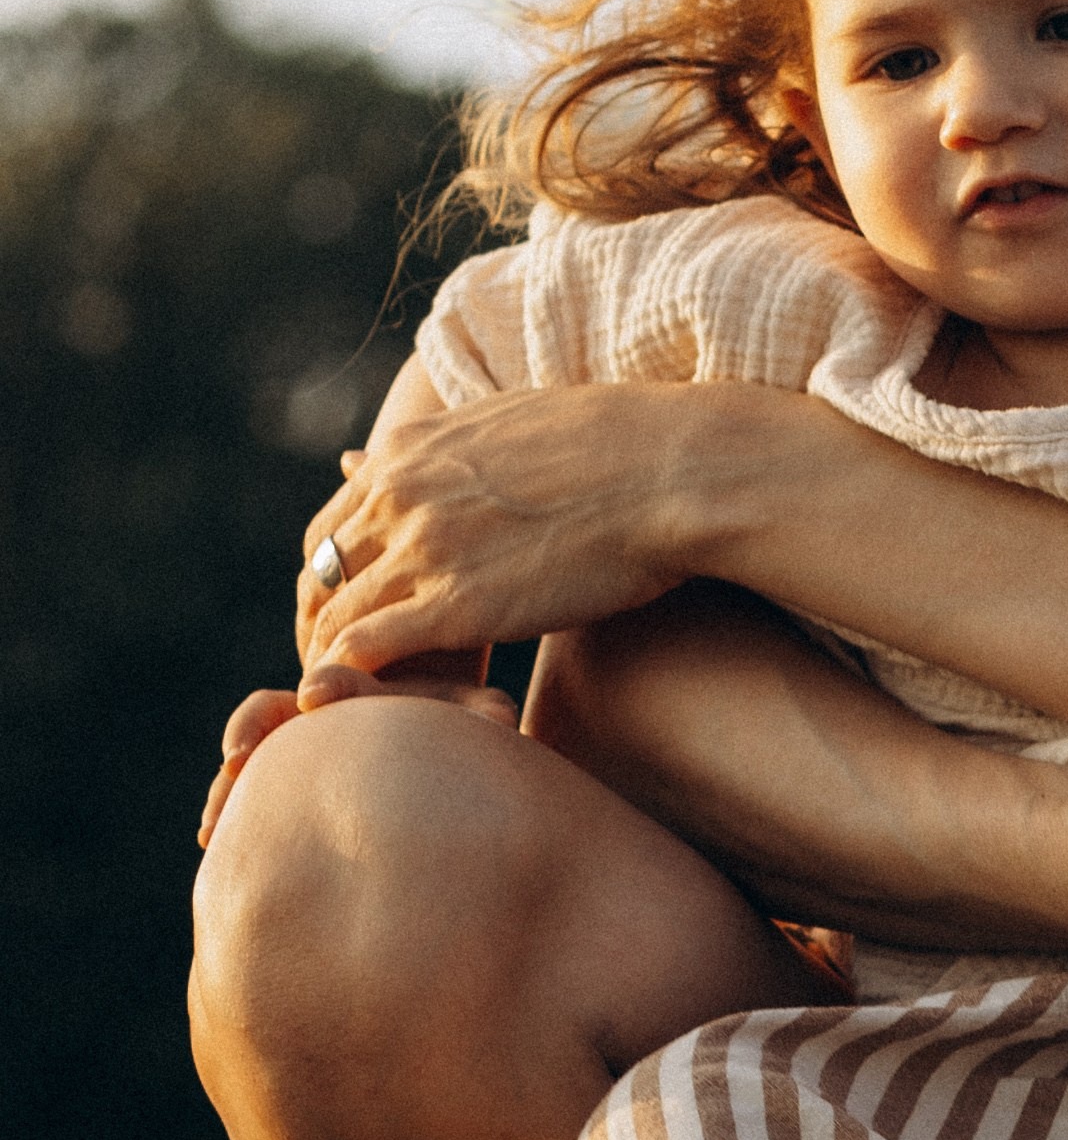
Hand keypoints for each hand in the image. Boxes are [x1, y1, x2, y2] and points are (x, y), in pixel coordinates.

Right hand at [197, 660, 516, 848]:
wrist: (442, 756)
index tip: (315, 697)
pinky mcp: (282, 787)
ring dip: (228, 784)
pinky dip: (229, 813)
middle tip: (238, 757)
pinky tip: (211, 844)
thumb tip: (503, 717)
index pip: (335, 676)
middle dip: (250, 731)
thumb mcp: (472, 715)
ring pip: (250, 758)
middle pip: (271, 711)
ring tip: (212, 823)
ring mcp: (296, 752)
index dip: (326, 684)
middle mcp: (317, 716)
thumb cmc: (459, 727)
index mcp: (361, 685)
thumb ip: (478, 713)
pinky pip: (247, 795)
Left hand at [296, 386, 738, 671]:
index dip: (337, 584)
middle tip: (352, 677)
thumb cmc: (622, 449)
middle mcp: (399, 495)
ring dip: (341, 668)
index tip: (362, 623)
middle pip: (321, 578)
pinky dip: (359, 685)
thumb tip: (362, 459)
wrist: (674, 469)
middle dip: (325, 630)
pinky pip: (364, 652)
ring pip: (333, 620)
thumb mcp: (509, 426)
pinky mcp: (455, 605)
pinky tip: (388, 712)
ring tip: (372, 708)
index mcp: (409, 452)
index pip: (332, 530)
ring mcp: (422, 549)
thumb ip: (438, 455)